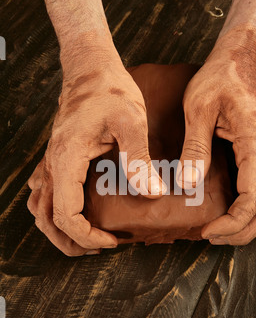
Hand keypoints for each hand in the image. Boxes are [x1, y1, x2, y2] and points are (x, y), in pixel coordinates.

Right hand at [27, 45, 164, 255]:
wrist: (90, 69)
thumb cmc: (110, 91)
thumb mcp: (131, 122)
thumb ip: (139, 159)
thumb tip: (152, 193)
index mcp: (67, 159)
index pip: (67, 214)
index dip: (88, 235)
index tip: (113, 241)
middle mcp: (53, 164)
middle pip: (47, 218)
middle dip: (70, 240)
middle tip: (99, 248)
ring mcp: (52, 161)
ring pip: (41, 207)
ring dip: (59, 228)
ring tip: (86, 238)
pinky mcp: (58, 157)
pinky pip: (46, 192)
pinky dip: (55, 210)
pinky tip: (76, 211)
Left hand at [178, 28, 255, 244]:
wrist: (236, 62)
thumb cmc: (218, 80)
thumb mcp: (198, 110)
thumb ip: (195, 148)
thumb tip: (189, 185)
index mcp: (254, 144)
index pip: (253, 197)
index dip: (232, 221)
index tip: (206, 230)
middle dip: (243, 231)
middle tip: (212, 237)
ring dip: (248, 224)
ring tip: (219, 232)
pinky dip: (248, 210)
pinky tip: (227, 214)